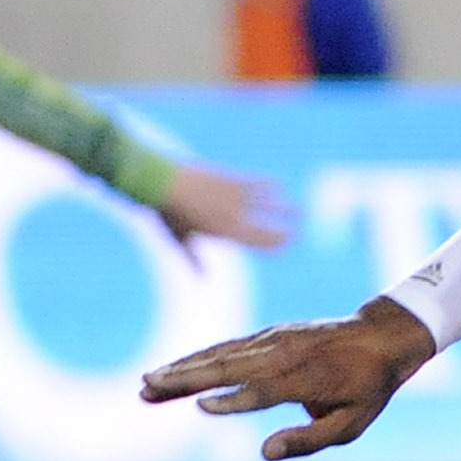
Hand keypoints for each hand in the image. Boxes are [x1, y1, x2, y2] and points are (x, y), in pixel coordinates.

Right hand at [140, 298, 435, 460]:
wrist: (379, 337)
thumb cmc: (367, 389)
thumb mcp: (352, 424)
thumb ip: (309, 440)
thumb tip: (265, 453)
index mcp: (311, 378)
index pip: (265, 390)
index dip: (235, 399)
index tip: (200, 407)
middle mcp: (286, 354)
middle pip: (230, 366)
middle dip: (187, 379)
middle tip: (148, 390)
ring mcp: (274, 340)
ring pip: (221, 354)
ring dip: (182, 368)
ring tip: (147, 384)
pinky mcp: (266, 335)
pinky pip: (227, 346)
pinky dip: (197, 357)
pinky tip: (172, 369)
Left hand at [155, 165, 291, 255]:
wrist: (160, 182)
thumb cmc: (167, 212)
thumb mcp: (180, 238)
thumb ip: (194, 259)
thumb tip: (202, 280)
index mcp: (224, 234)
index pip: (258, 244)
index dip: (275, 245)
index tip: (286, 244)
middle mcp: (234, 218)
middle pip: (268, 227)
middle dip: (286, 230)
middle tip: (300, 231)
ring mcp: (235, 198)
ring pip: (267, 204)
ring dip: (284, 207)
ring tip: (298, 209)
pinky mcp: (231, 180)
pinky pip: (256, 183)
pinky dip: (268, 184)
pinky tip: (279, 184)